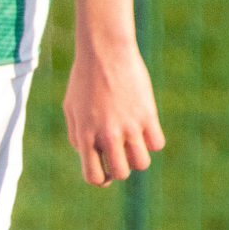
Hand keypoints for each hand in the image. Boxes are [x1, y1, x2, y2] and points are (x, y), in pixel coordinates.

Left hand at [63, 38, 164, 186]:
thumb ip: (77, 135)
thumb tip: (87, 156)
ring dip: (138, 155)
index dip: (100, 178)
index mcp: (84, 135)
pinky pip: (157, 144)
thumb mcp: (71, 108)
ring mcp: (129, 126)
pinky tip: (145, 126)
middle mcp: (107, 135)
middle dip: (120, 166)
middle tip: (120, 151)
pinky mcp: (147, 115)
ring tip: (133, 139)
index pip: (93, 176)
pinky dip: (152, 140)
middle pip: (120, 173)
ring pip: (141, 163)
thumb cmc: (85, 78)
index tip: (105, 169)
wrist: (105, 51)